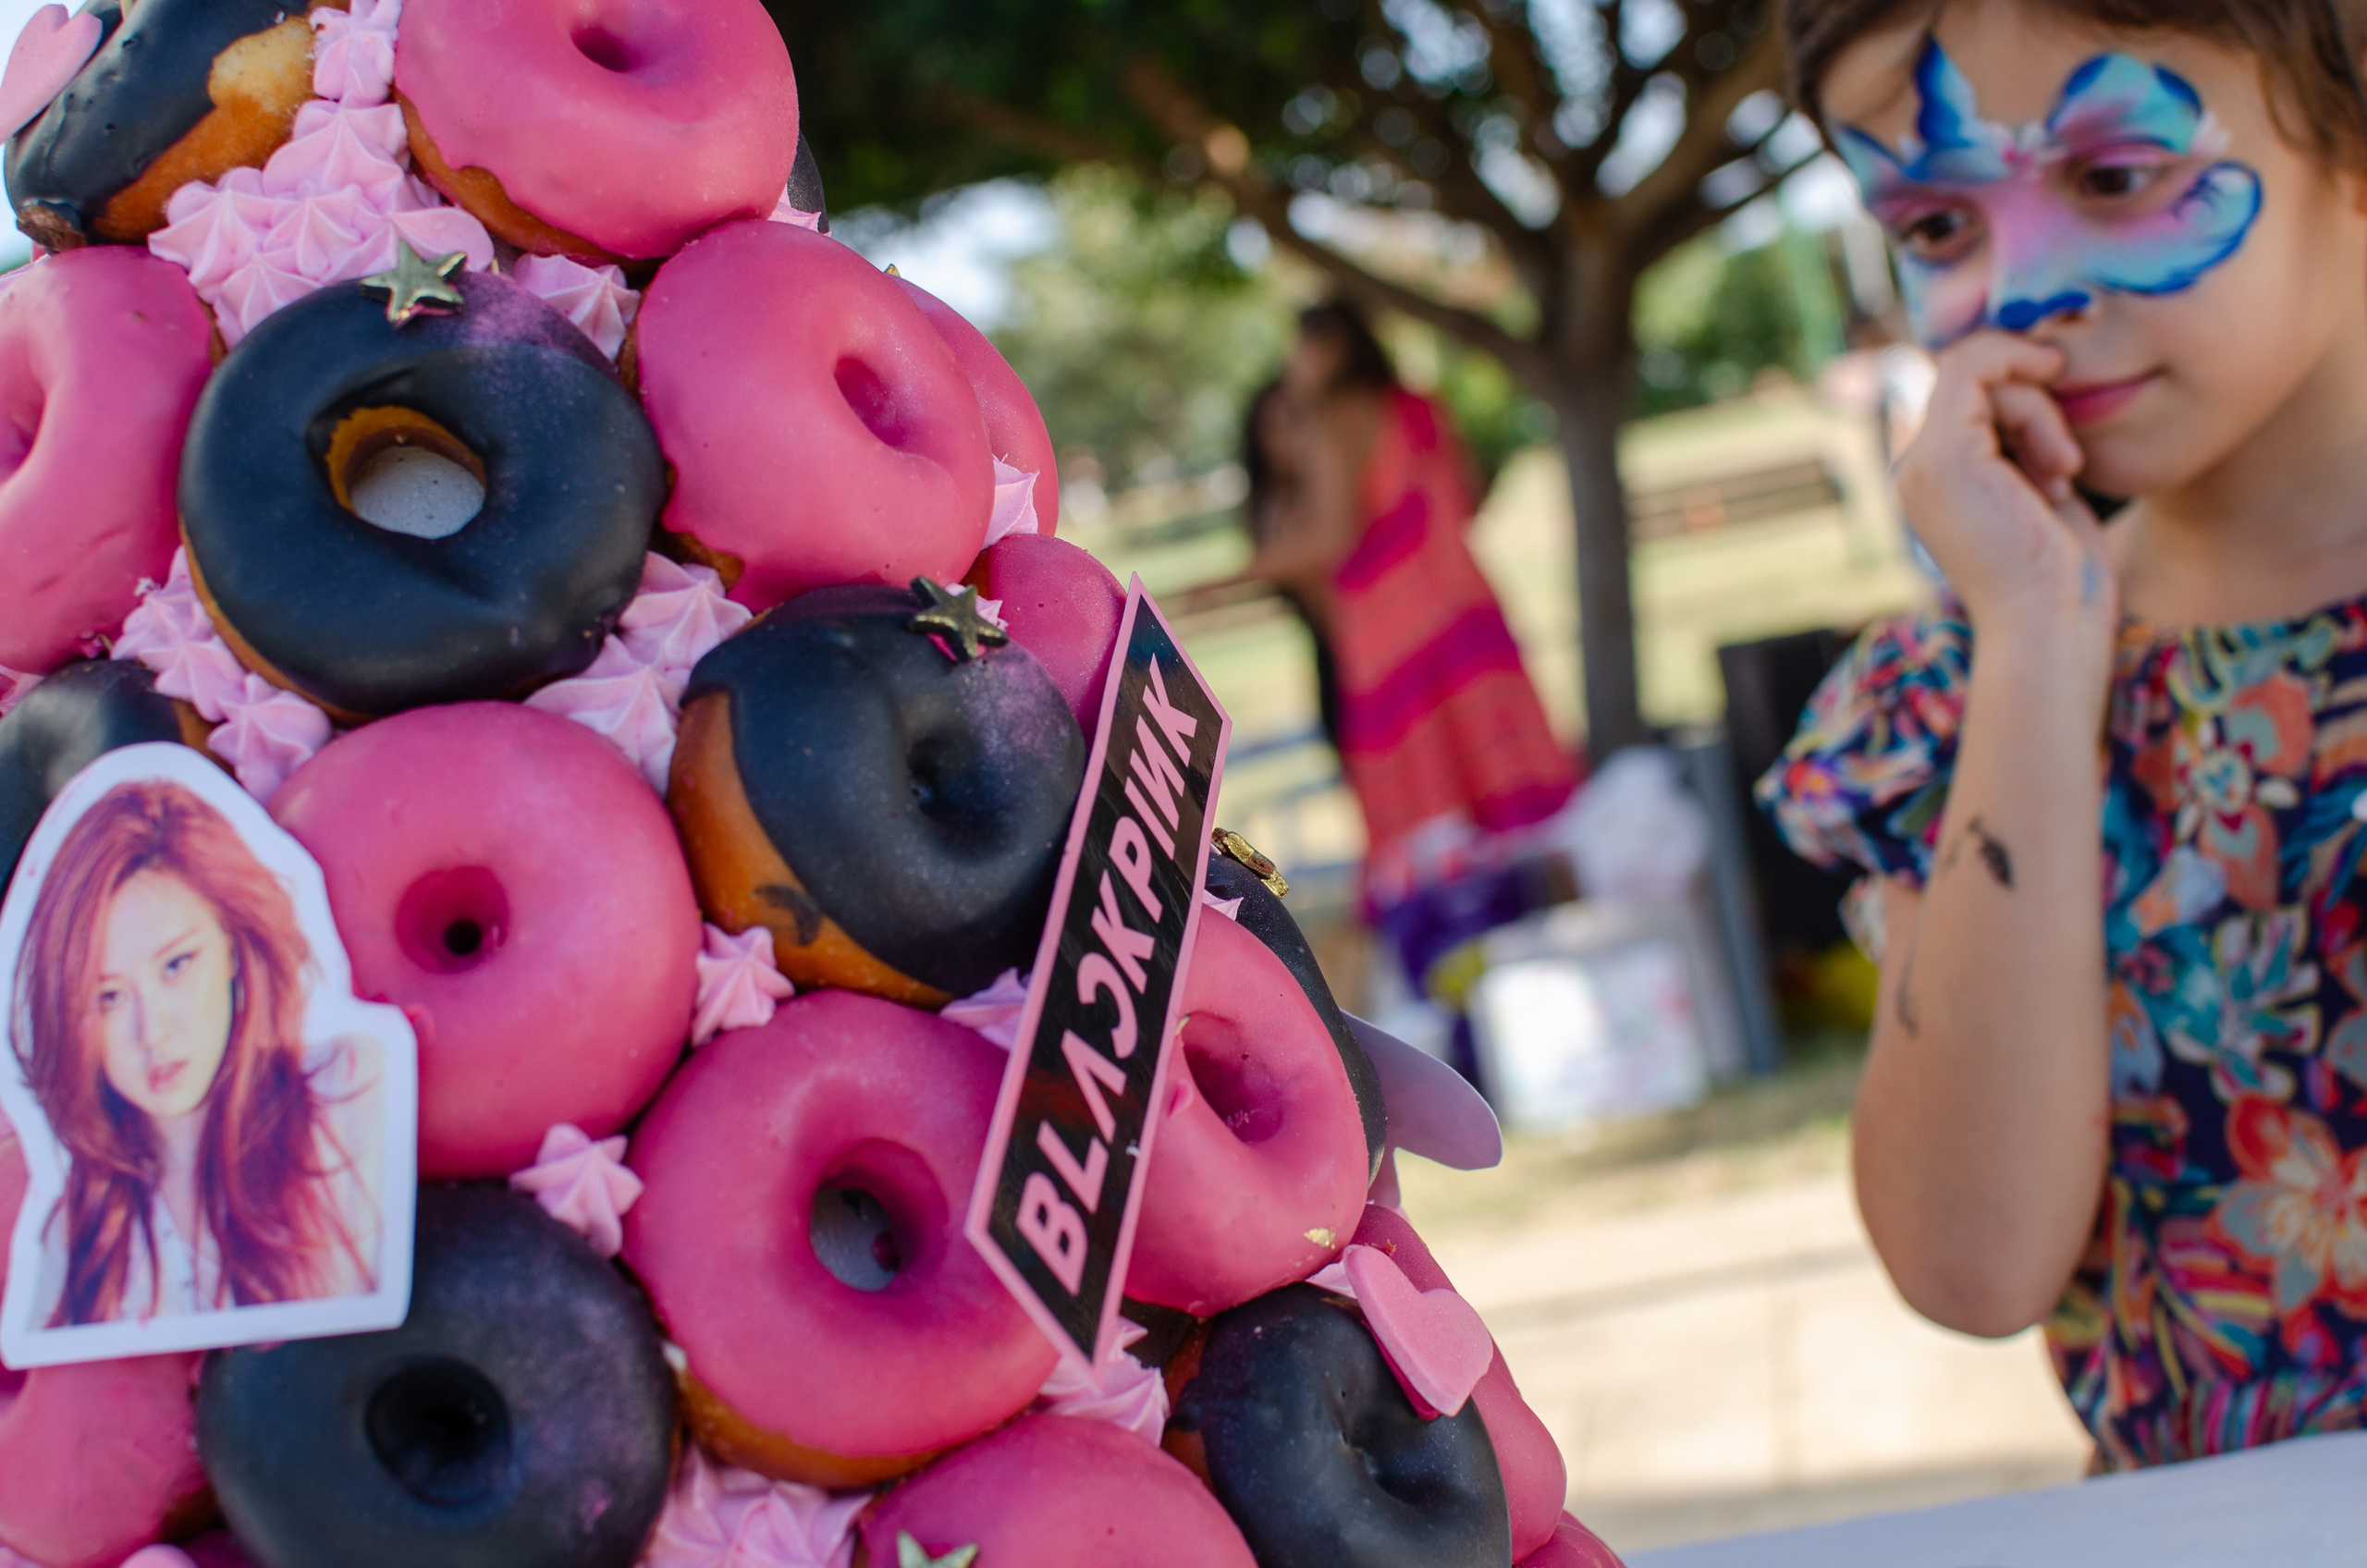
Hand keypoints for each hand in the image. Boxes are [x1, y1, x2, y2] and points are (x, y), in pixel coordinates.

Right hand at [1894, 332, 2115, 643]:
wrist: (2050, 625)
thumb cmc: (2059, 572)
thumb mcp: (2037, 488)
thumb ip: (2020, 440)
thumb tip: (2037, 378)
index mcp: (1932, 478)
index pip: (1962, 392)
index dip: (2016, 386)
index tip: (2066, 426)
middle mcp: (1914, 468)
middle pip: (1969, 376)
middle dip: (2032, 398)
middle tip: (2065, 463)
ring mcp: (1920, 462)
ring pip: (1976, 371)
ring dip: (2039, 408)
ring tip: (2063, 472)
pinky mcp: (1943, 457)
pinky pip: (1978, 373)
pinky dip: (2033, 400)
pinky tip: (2060, 462)